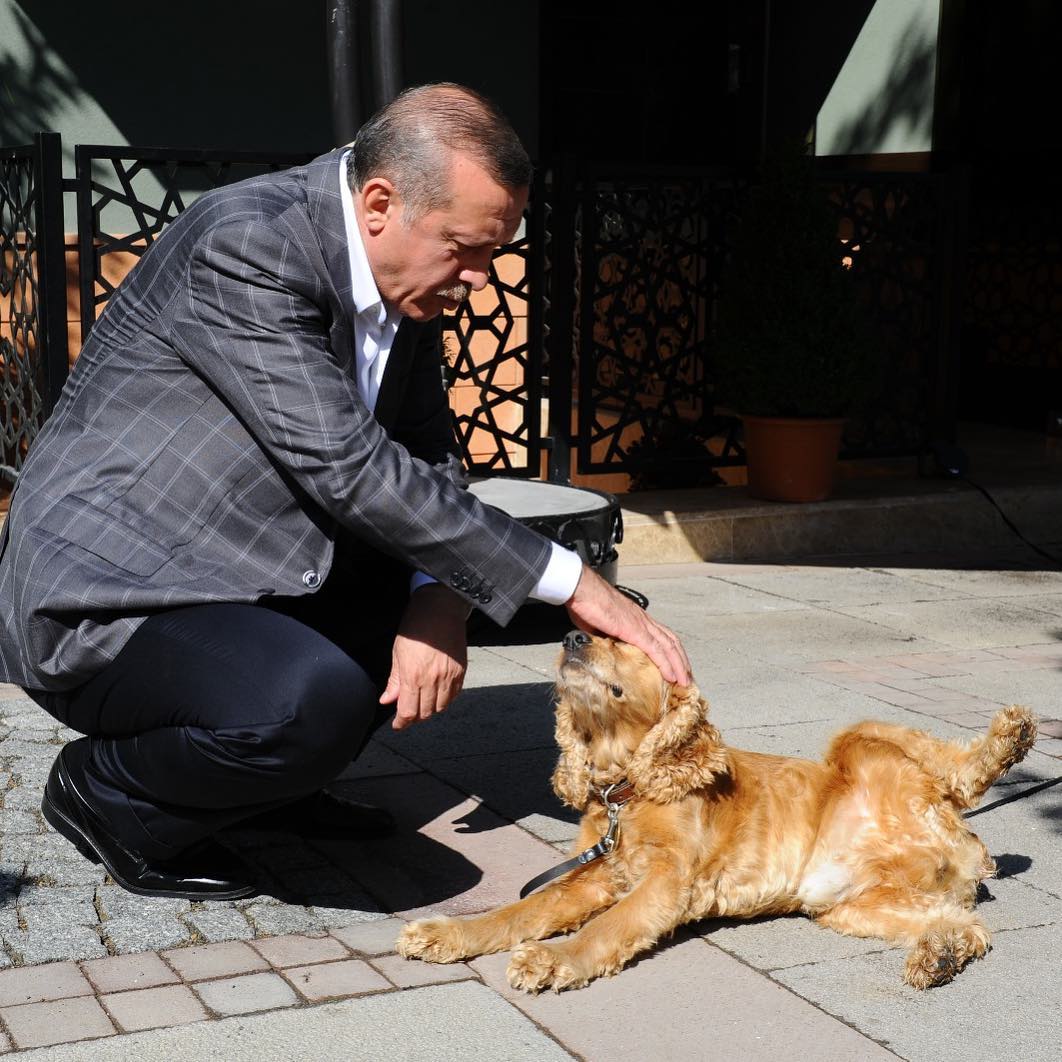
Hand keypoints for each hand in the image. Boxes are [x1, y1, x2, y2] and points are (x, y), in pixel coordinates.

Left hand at [380, 584, 468, 729]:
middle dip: (414, 716)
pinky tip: (437, 693)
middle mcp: (433, 679)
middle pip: (425, 713)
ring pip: (441, 707)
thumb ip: (394, 680)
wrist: (440, 607)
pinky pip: (454, 695)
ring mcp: (449, 676)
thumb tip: (387, 700)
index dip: (401, 723)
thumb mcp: (397, 652)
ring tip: (422, 702)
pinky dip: (445, 699)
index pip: (408, 711)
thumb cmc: (416, 626)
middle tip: (407, 712)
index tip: (397, 725)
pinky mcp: (461, 671)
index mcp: (413, 675)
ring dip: (430, 709)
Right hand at [565, 566, 690, 684]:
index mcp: (636, 618)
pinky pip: (656, 650)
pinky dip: (667, 664)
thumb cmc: (585, 603)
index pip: (661, 636)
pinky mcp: (635, 630)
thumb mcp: (597, 625)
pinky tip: (672, 676)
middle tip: (686, 677)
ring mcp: (641, 624)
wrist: (581, 589)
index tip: (675, 666)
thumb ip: (605, 638)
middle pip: (671, 641)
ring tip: (684, 681)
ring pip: (669, 647)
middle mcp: (643, 620)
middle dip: (680, 660)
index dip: (671, 651)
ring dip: (679, 665)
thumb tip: (602, 650)